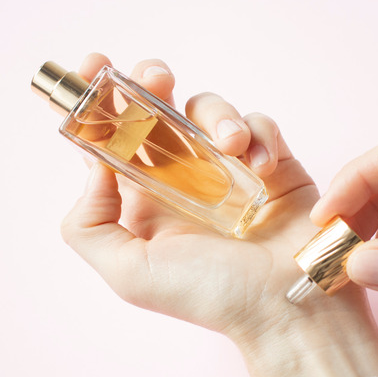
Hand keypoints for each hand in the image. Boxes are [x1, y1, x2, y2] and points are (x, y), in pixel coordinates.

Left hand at [60, 53, 377, 376]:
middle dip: (150, 82)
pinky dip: (260, 137)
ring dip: (217, 116)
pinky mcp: (271, 163)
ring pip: (208, 108)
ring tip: (231, 147)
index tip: (92, 67)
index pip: (109, 141)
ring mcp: (227, 168)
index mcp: (143, 199)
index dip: (95, 102)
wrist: (287, 309)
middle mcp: (181, 177)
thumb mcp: (130, 273)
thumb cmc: (211, 296)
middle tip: (155, 80)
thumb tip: (94, 165)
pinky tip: (264, 170)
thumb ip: (90, 225)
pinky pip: (260, 124)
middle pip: (156, 108)